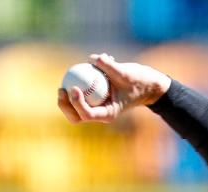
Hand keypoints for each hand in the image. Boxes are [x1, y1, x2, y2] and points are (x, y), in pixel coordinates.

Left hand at [57, 52, 171, 123]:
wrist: (146, 85)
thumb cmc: (139, 81)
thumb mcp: (127, 72)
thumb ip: (109, 66)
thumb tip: (92, 58)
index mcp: (108, 113)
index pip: (88, 114)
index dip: (77, 104)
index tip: (75, 88)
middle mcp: (100, 113)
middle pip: (76, 117)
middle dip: (66, 106)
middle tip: (62, 90)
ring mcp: (96, 108)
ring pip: (75, 109)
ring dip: (66, 100)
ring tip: (63, 84)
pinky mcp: (94, 100)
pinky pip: (79, 96)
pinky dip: (75, 87)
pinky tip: (72, 75)